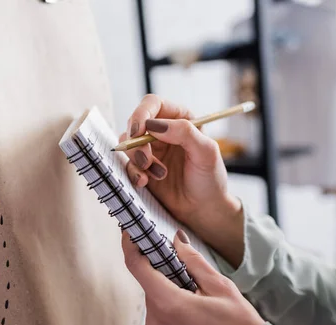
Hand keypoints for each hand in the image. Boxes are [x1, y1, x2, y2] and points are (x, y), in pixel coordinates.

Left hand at [122, 229, 264, 324]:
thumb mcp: (222, 287)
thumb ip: (193, 261)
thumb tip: (176, 241)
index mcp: (169, 304)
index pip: (136, 267)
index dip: (130, 246)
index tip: (131, 235)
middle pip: (150, 289)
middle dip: (166, 281)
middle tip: (192, 283)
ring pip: (156, 309)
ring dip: (171, 302)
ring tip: (200, 310)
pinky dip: (172, 322)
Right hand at [124, 95, 243, 266]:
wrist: (202, 210)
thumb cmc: (209, 180)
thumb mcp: (206, 153)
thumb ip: (184, 132)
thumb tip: (154, 125)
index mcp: (180, 119)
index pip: (152, 104)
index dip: (141, 114)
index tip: (138, 132)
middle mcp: (161, 131)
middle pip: (134, 124)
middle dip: (136, 144)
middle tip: (146, 162)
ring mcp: (149, 150)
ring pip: (127, 144)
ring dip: (137, 160)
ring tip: (157, 176)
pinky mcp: (140, 168)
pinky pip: (126, 164)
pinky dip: (133, 173)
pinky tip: (145, 182)